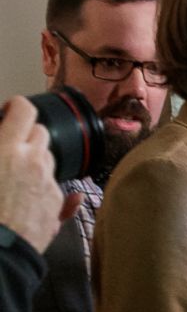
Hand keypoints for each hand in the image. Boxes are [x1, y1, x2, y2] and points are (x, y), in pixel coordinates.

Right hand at [0, 96, 78, 252]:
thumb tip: (4, 145)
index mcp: (7, 149)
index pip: (24, 110)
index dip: (17, 107)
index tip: (10, 111)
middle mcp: (33, 162)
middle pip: (41, 133)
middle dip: (27, 135)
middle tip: (10, 146)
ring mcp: (48, 183)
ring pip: (48, 159)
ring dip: (36, 160)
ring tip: (14, 176)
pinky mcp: (56, 204)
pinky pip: (54, 187)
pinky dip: (42, 187)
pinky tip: (24, 198)